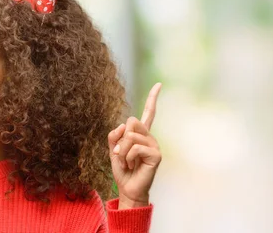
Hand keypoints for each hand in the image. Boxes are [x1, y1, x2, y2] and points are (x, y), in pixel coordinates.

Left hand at [107, 83, 161, 208]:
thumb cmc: (122, 170)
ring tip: (127, 162)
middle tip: (121, 154)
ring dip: (122, 151)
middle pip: (132, 122)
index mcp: (141, 134)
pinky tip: (133, 165)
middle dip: (120, 139)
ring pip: (130, 136)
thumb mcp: (113, 149)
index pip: (148, 113)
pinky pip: (135, 148)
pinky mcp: (156, 155)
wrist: (128, 189)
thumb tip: (123, 127)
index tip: (159, 84)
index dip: (152, 98)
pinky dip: (128, 157)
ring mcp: (154, 145)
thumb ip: (114, 135)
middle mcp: (149, 137)